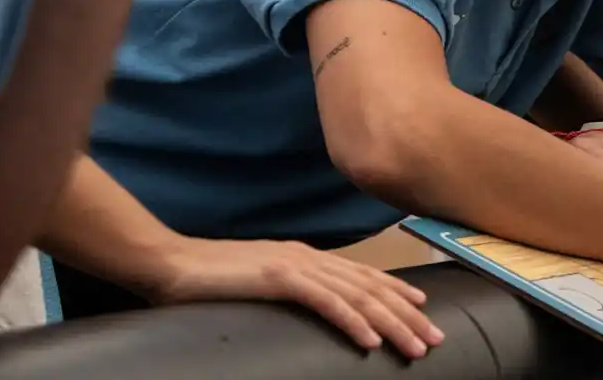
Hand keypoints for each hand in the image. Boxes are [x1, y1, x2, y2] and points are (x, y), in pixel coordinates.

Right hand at [151, 239, 443, 358]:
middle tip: (435, 336)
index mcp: (305, 257)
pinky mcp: (278, 277)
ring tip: (415, 345)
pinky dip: (353, 322)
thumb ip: (286, 288)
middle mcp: (308, 257)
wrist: (168, 263)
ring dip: (391, 323)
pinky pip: (326, 303)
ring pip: (357, 296)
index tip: (423, 308)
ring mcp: (295, 265)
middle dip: (406, 313)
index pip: (362, 276)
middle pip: (370, 286)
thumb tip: (308, 306)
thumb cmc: (206, 279)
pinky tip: (370, 341)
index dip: (396, 291)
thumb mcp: (257, 282)